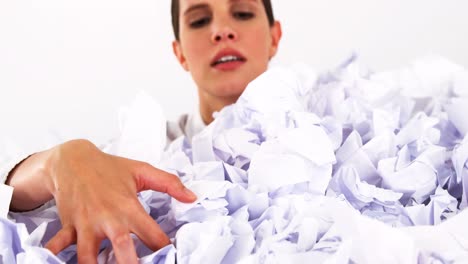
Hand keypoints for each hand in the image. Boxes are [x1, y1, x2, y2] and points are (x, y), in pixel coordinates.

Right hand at [32, 139, 195, 263]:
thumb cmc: (109, 167)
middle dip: (130, 263)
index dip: (163, 247)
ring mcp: (86, 224)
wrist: (73, 160)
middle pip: (121, 247)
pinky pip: (58, 244)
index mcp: (129, 206)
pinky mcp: (68, 226)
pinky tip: (53, 261)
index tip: (170, 255)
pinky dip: (54, 254)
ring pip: (88, 254)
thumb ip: (169, 183)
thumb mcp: (142, 170)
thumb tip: (192, 197)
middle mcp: (108, 218)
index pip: (152, 233)